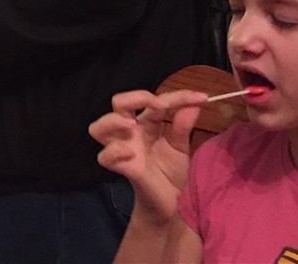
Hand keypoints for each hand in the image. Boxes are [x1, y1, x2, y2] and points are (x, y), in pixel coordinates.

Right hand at [88, 88, 205, 223]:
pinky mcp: (123, 168)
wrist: (170, 201)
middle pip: (117, 102)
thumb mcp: (181, 146)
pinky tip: (130, 153)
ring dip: (113, 121)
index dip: (177, 96)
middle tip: (158, 105)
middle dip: (135, 97)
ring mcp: (123, 149)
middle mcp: (130, 132)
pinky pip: (105, 157)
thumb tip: (195, 104)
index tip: (200, 98)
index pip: (154, 100)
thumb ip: (183, 126)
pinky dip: (114, 151)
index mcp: (145, 123)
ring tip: (131, 124)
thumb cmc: (170, 171)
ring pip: (97, 128)